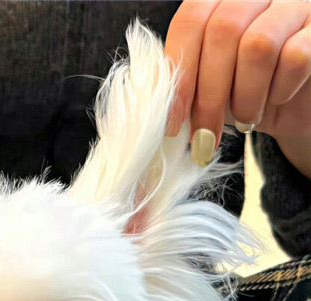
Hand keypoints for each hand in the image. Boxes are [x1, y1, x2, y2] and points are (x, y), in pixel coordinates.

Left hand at [165, 0, 310, 174]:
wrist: (300, 102)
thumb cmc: (248, 91)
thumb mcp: (210, 86)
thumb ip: (185, 81)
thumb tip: (153, 105)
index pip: (191, 19)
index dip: (178, 72)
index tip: (171, 123)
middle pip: (222, 30)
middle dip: (207, 95)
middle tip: (203, 138)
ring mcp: (296, 3)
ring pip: (258, 44)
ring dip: (244, 97)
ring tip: (245, 120)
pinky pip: (295, 56)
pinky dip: (278, 90)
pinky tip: (276, 100)